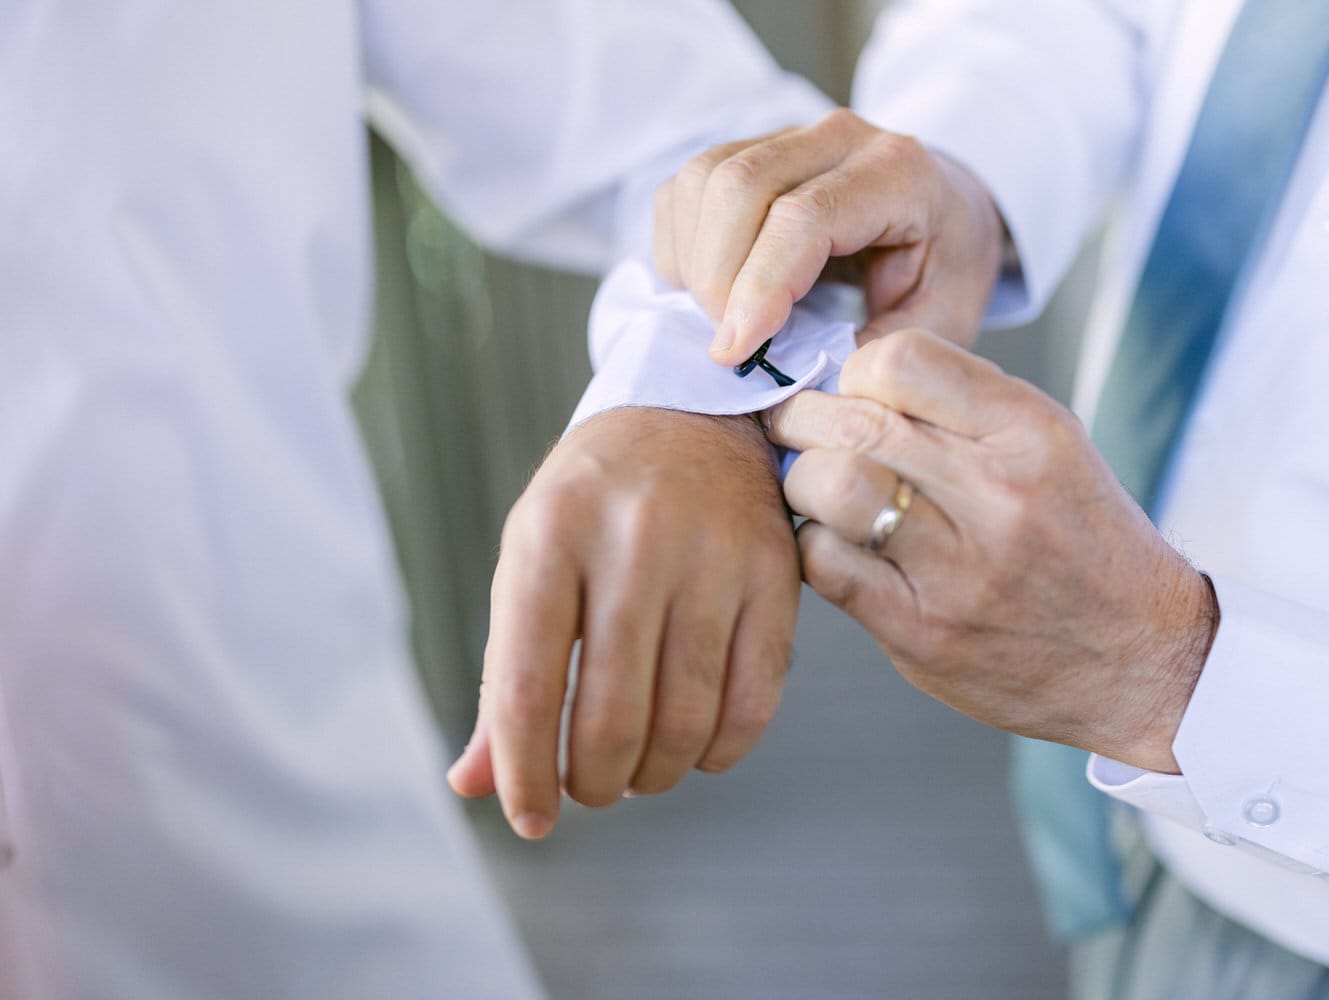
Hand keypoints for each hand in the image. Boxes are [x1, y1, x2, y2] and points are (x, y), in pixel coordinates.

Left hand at [446, 408, 800, 837]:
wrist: (694, 413)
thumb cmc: (594, 502)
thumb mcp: (532, 559)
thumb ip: (508, 672)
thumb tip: (474, 783)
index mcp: (551, 533)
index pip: (528, 686)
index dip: (525, 773)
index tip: (530, 820)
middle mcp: (633, 539)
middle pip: (611, 716)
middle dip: (594, 782)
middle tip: (591, 789)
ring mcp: (714, 555)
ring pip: (686, 720)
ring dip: (656, 774)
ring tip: (639, 771)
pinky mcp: (775, 574)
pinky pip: (753, 702)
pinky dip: (721, 751)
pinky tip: (698, 749)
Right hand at [653, 109, 1010, 365]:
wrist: (948, 219)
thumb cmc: (942, 277)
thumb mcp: (935, 331)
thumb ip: (870, 358)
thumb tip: (793, 386)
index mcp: (899, 174)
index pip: (805, 217)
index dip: (759, 287)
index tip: (733, 354)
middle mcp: (841, 137)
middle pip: (740, 185)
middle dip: (716, 278)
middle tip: (730, 347)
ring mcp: (790, 135)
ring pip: (703, 179)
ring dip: (694, 262)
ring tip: (721, 321)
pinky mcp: (750, 148)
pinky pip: (686, 188)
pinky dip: (682, 247)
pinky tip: (710, 291)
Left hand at [763, 330, 1218, 772]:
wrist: (1146, 661)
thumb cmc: (1084, 544)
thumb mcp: (1051, 446)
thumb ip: (959, 407)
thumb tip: (849, 377)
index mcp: (1031, 431)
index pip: (901, 360)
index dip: (852, 371)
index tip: (846, 392)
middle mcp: (997, 493)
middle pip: (853, 419)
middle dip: (802, 418)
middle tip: (795, 430)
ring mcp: (958, 568)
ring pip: (830, 486)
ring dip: (802, 481)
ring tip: (815, 489)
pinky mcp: (923, 632)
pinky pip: (826, 564)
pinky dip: (812, 544)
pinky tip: (836, 544)